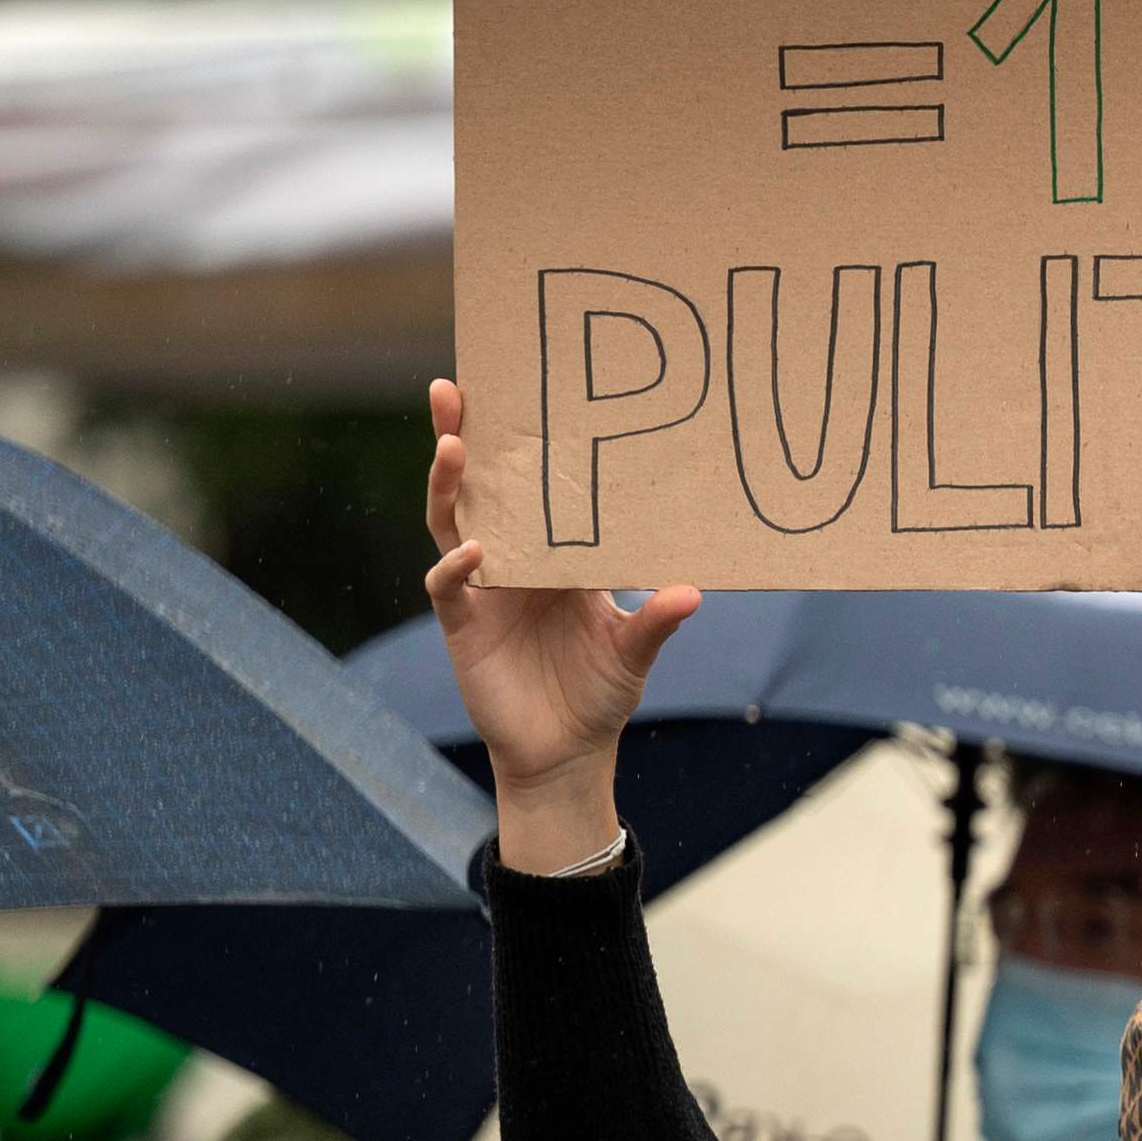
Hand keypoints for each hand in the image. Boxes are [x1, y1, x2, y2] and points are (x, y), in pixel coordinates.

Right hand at [420, 375, 697, 872]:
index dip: (514, 444)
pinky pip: (449, 587)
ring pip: (451, 524)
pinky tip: (475, 552)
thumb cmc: (599, 692)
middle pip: (477, 489)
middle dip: (459, 440)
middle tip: (452, 389)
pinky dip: (457, 568)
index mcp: (552, 553)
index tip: (514, 391)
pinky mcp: (464, 625)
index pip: (526, 487)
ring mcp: (481, 589)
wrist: (566, 751)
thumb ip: (655, 619)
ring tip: (451, 449)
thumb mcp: (634, 651)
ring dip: (447, 488)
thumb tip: (693, 590)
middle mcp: (511, 561)